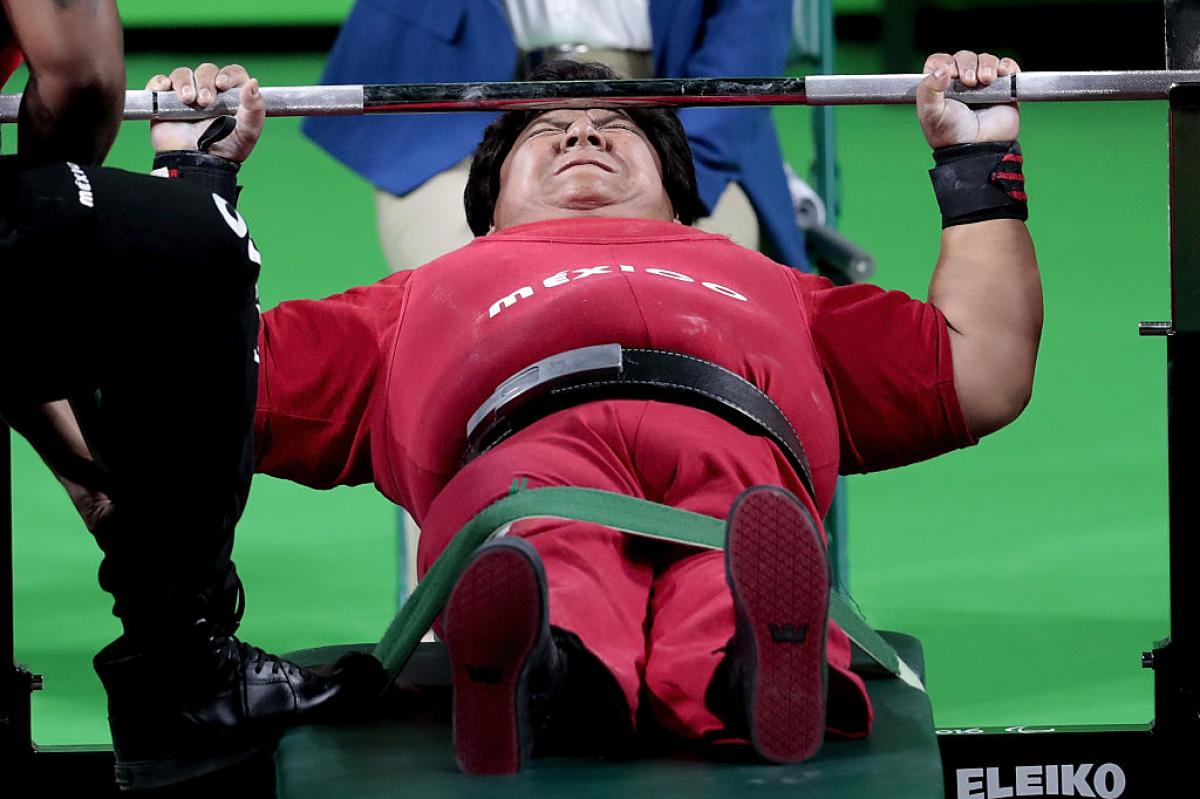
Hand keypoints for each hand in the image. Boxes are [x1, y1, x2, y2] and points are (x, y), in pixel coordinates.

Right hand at [145, 63, 264, 161]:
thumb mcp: (247, 132)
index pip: (232, 72)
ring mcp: (186, 96)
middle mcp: (209, 92)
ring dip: (185, 82)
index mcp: (231, 96)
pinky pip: (159, 82)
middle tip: (206, 102)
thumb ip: (254, 108)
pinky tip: (165, 88)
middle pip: (207, 71)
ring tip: (188, 100)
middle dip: (206, 82)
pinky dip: (160, 82)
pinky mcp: (165, 102)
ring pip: (183, 74)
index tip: (223, 84)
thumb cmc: (225, 150)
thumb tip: (253, 82)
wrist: (197, 166)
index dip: (228, 74)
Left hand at [917, 51, 1020, 148]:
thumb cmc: (951, 135)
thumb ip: (928, 91)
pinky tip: (1003, 74)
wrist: (978, 149)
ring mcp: (983, 85)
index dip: (944, 62)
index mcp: (940, 87)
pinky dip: (1007, 66)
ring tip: (986, 80)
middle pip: (964, 57)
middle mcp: (960, 83)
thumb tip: (941, 70)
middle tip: (970, 81)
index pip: (939, 62)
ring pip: (985, 59)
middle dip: (967, 64)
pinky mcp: (1003, 88)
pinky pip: (1007, 67)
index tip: (949, 73)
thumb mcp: (931, 114)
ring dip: (987, 64)